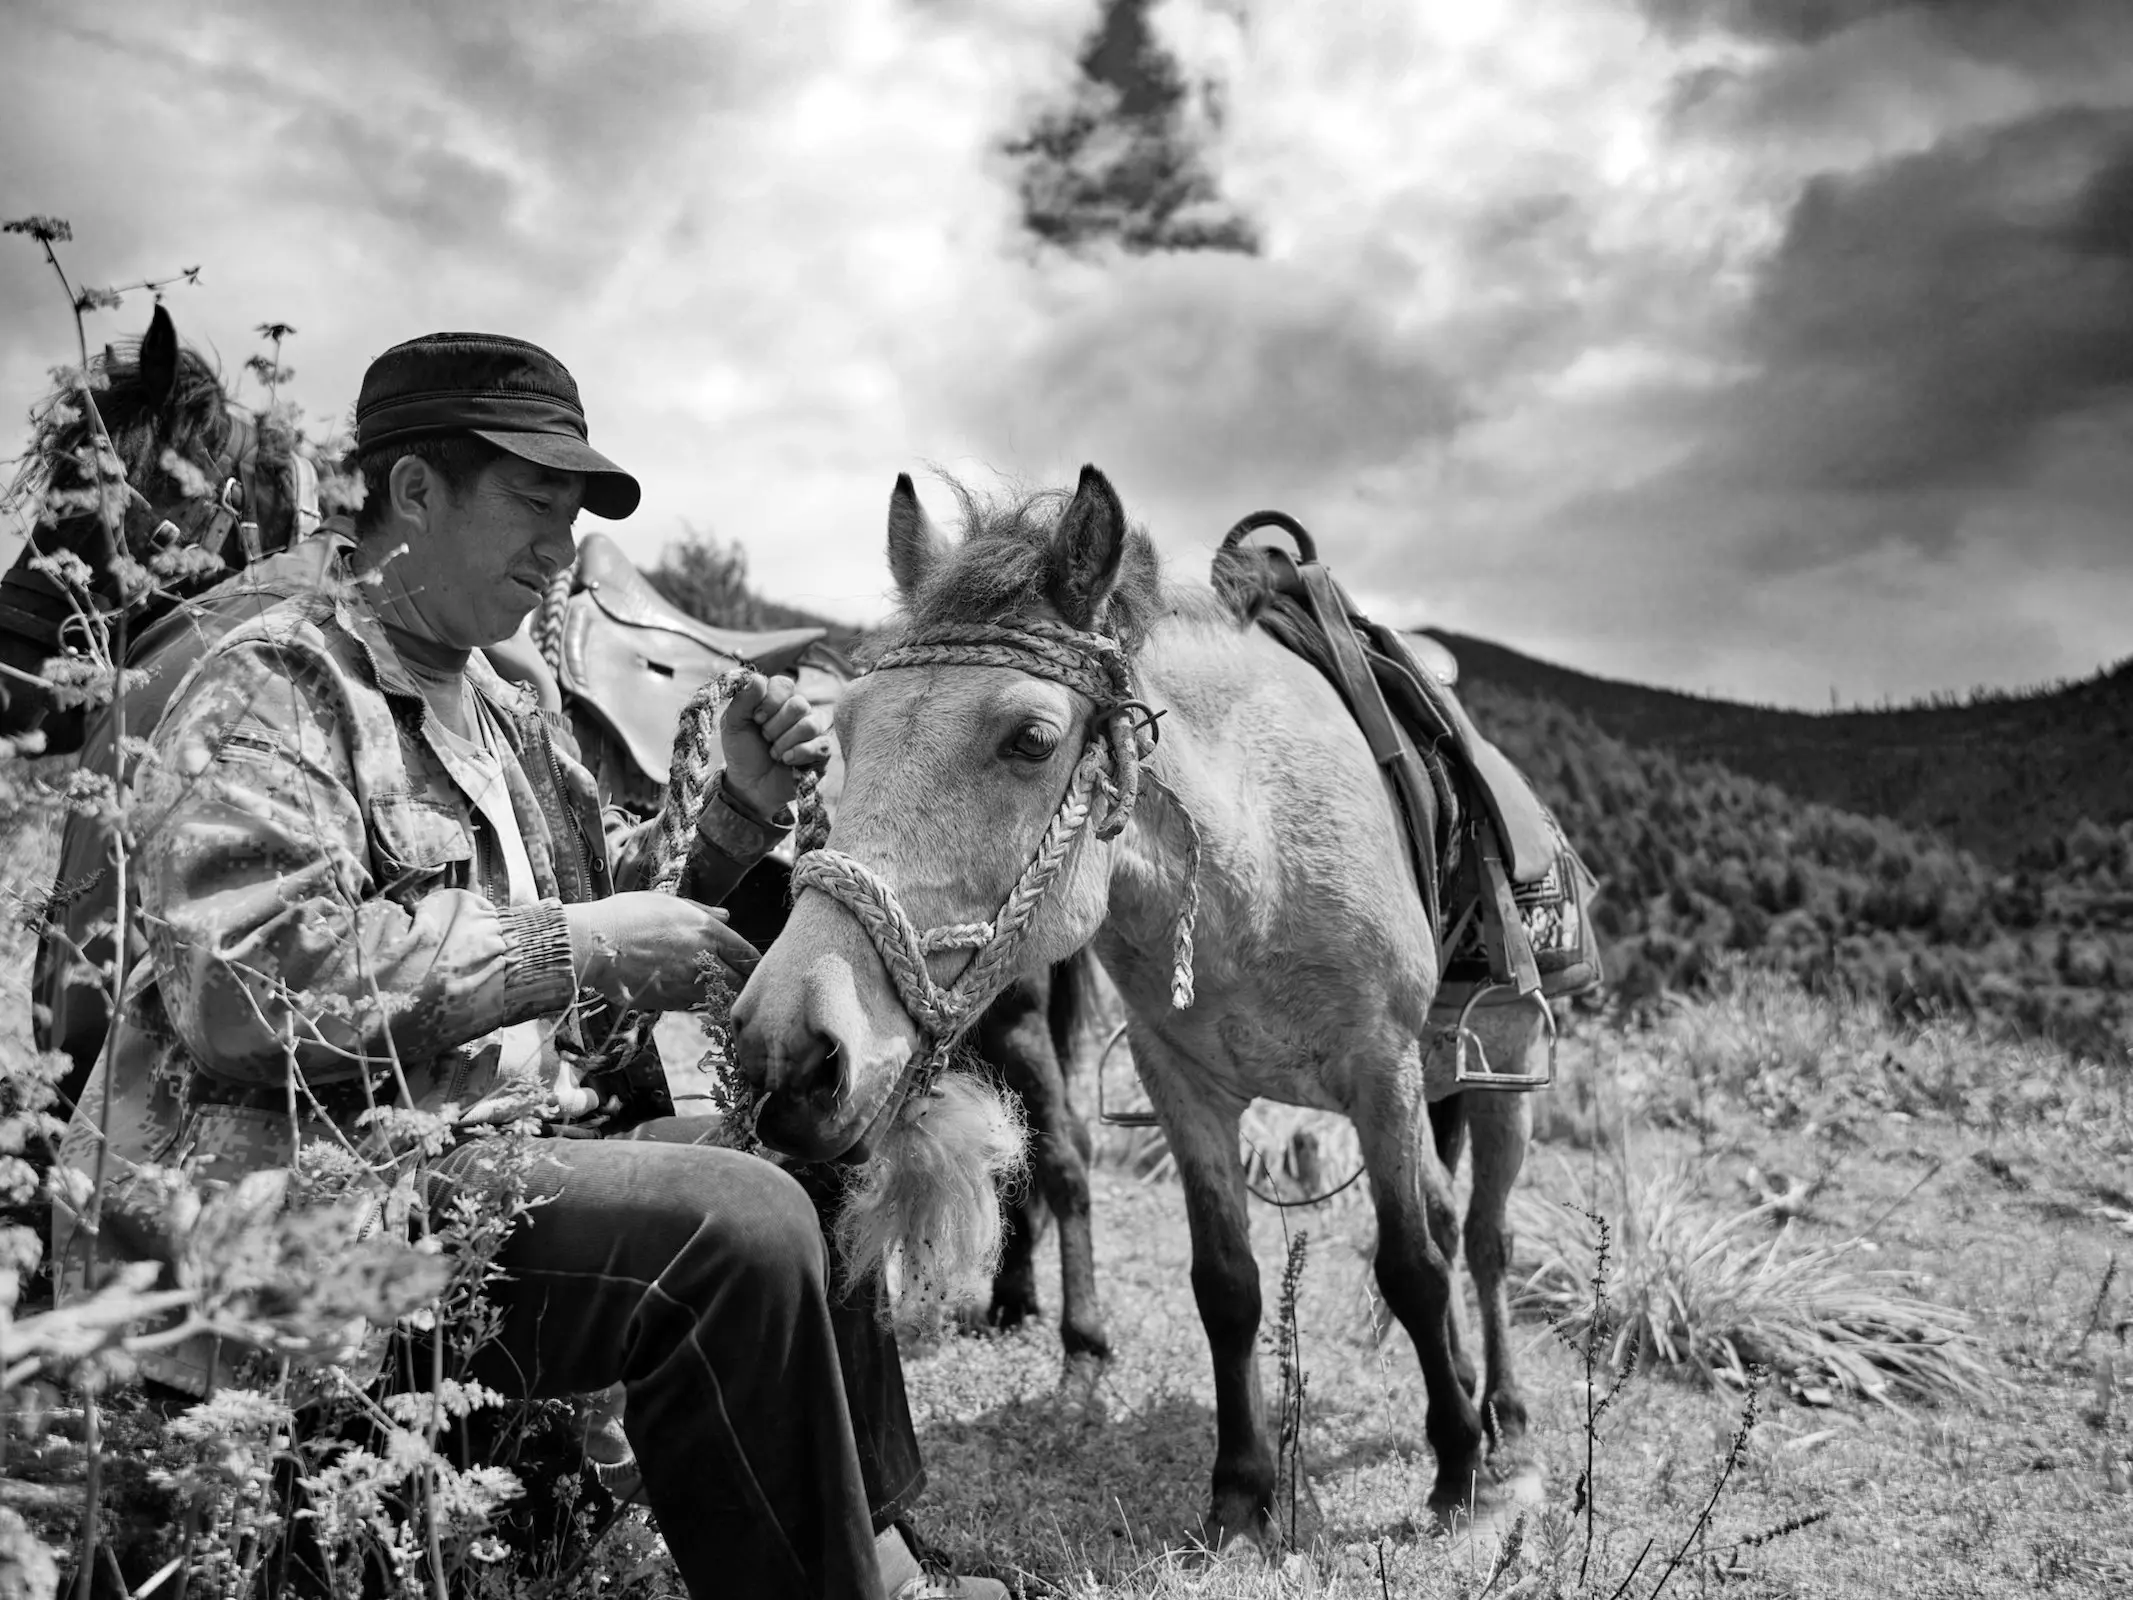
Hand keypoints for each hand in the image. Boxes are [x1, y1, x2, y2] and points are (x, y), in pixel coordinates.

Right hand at [564, 892, 761, 1012]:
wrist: (591, 945)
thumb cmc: (626, 916)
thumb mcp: (667, 903)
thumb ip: (703, 912)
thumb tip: (727, 918)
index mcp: (707, 932)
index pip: (748, 955)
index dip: (753, 962)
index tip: (751, 965)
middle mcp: (703, 961)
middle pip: (740, 983)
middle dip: (742, 983)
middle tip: (737, 980)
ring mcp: (686, 986)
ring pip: (717, 997)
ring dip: (717, 993)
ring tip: (705, 983)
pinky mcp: (669, 1003)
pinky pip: (691, 1005)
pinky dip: (693, 1000)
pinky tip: (680, 988)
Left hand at [720, 673, 831, 818]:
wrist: (749, 786)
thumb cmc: (743, 752)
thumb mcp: (733, 725)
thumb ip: (742, 700)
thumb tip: (757, 678)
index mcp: (778, 700)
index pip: (784, 684)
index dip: (770, 701)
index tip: (756, 718)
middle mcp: (798, 712)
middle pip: (799, 704)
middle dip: (775, 726)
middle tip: (764, 738)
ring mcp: (813, 732)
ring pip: (810, 724)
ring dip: (785, 742)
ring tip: (774, 753)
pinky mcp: (821, 753)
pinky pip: (820, 745)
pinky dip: (798, 753)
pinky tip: (786, 761)